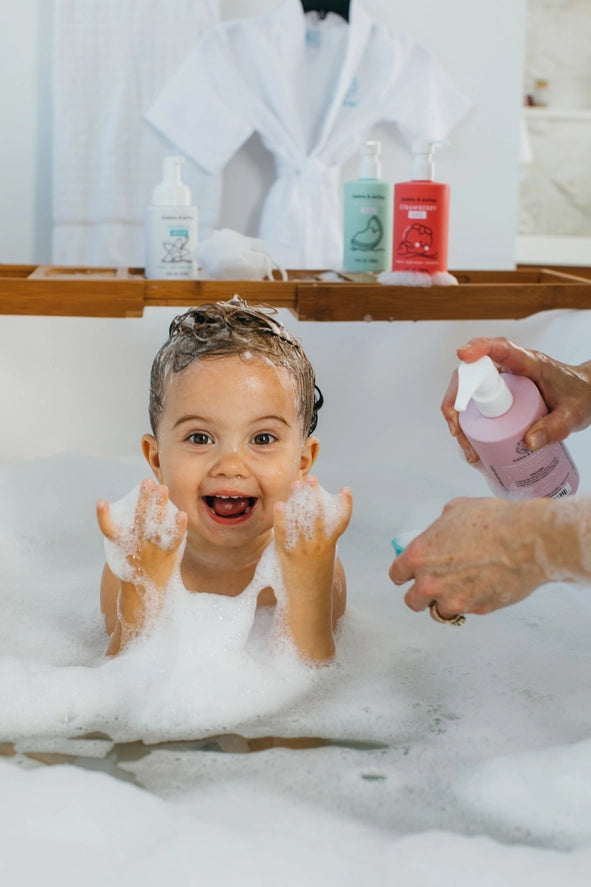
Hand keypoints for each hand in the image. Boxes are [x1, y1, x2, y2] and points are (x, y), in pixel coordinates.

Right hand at [96, 478, 186, 590]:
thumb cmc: (134, 566)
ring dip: (159, 506)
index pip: (108, 530)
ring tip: (162, 488)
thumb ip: (127, 532)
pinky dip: (178, 528)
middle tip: (146, 482)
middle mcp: (135, 546)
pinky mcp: (168, 555)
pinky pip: (174, 540)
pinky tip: (181, 514)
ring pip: (155, 526)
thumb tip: (139, 503)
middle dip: (142, 499)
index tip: (101, 502)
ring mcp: (152, 550)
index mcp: (121, 546)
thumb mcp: (123, 552)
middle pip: (137, 520)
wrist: (145, 594)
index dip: (103, 517)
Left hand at [272, 476, 351, 660]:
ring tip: (296, 484)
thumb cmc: (316, 591)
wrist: (309, 611)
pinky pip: (283, 534)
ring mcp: (303, 551)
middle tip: (312, 478)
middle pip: (318, 514)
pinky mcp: (288, 557)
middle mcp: (318, 547)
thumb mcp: (323, 567)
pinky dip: (281, 519)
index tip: (346, 490)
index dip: (345, 505)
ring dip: (299, 500)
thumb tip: (313, 532)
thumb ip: (320, 549)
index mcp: (330, 549)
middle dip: (315, 495)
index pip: (341, 522)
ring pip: (302, 520)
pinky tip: (279, 506)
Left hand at [389, 497, 548, 617]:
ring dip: (446, 602)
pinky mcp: (477, 610)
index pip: (397, 574)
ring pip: (439, 611)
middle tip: (435, 585)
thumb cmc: (493, 520)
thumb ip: (440, 527)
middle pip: (412, 601)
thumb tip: (442, 532)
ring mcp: (453, 600)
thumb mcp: (456, 510)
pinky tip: (483, 586)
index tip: (410, 574)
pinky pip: (468, 611)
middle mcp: (430, 582)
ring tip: (460, 589)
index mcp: (419, 556)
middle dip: (422, 594)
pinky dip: (472, 602)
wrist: (526, 539)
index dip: (404, 573)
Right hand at [442, 337, 590, 462]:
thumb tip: (528, 442)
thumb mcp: (574, 415)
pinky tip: (474, 448)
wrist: (585, 396)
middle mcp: (509, 370)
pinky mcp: (500, 398)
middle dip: (457, 400)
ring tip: (468, 448)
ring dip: (459, 418)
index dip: (480, 348)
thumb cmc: (581, 396)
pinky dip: (469, 426)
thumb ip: (556, 427)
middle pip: (472, 375)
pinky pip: (477, 407)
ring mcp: (502, 384)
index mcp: (529, 363)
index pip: (501, 349)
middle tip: (457, 429)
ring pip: (470, 393)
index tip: (463, 354)